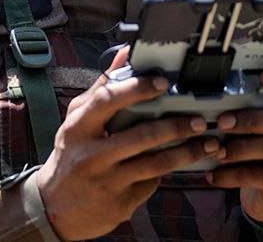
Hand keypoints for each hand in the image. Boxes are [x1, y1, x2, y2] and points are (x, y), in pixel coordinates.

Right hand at [34, 48, 220, 239]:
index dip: (137, 89)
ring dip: (186, 152)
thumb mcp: (75, 122)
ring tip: (207, 144)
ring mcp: (107, 181)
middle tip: (199, 120)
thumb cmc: (70, 155)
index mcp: (77, 128)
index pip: (108, 101)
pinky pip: (152, 183)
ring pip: (155, 164)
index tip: (162, 83)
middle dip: (176, 126)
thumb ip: (100, 89)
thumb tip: (123, 54)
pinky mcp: (120, 203)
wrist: (55, 208)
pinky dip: (168, 172)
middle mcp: (91, 155)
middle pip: (141, 136)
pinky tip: (182, 163)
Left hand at [207, 68, 262, 224]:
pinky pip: (260, 176)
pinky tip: (214, 174)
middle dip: (253, 119)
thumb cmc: (257, 147)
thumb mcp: (254, 123)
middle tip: (223, 122)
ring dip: (241, 147)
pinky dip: (232, 174)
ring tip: (218, 151)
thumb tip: (210, 93)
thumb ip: (244, 106)